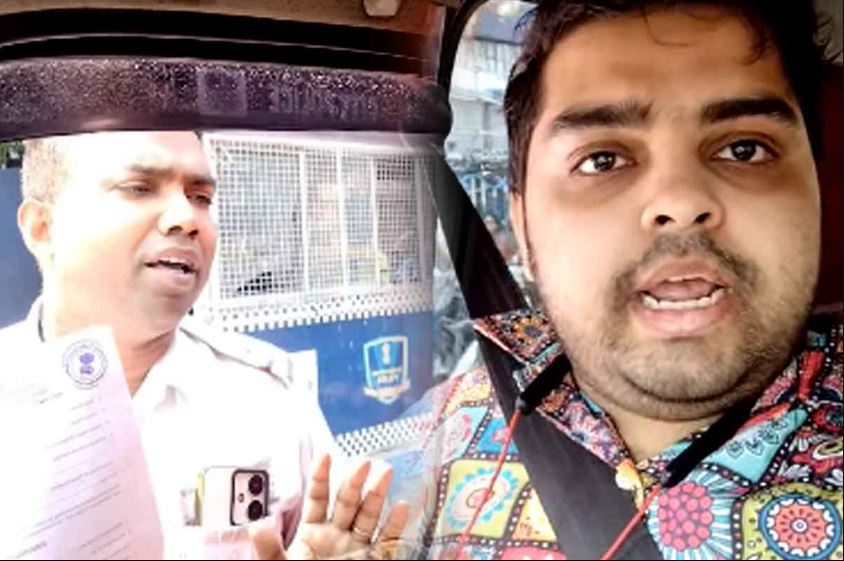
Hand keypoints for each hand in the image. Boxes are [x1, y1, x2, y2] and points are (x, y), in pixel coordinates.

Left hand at [250, 454, 408, 559]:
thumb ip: (270, 548)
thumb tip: (256, 527)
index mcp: (313, 532)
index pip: (318, 498)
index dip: (321, 477)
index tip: (325, 456)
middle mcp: (338, 535)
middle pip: (347, 502)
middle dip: (355, 481)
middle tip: (363, 463)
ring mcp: (357, 546)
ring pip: (369, 515)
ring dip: (377, 494)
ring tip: (385, 473)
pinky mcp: (374, 559)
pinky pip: (387, 540)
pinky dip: (395, 525)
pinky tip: (401, 507)